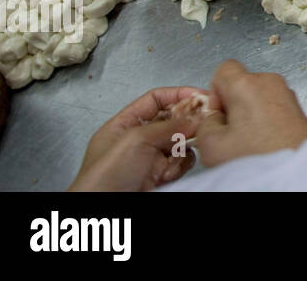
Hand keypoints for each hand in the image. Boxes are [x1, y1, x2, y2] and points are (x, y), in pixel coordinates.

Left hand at [68, 86, 214, 190]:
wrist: (107, 211)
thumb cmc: (103, 180)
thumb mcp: (135, 140)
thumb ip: (169, 125)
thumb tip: (195, 118)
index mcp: (123, 125)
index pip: (155, 100)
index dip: (177, 95)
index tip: (199, 96)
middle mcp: (136, 140)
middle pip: (171, 120)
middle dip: (187, 121)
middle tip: (202, 120)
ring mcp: (149, 159)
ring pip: (180, 141)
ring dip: (184, 146)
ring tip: (179, 151)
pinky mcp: (159, 175)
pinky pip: (181, 162)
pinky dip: (181, 164)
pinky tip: (169, 171)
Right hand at [194, 60, 306, 166]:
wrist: (297, 174)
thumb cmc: (260, 159)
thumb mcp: (212, 145)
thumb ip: (205, 123)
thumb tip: (213, 117)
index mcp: (248, 84)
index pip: (224, 69)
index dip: (215, 92)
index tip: (218, 113)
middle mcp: (271, 84)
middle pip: (242, 84)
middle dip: (234, 105)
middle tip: (232, 132)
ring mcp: (288, 96)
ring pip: (259, 97)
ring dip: (251, 115)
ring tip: (250, 142)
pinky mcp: (298, 111)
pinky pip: (274, 109)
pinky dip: (267, 122)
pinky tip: (265, 144)